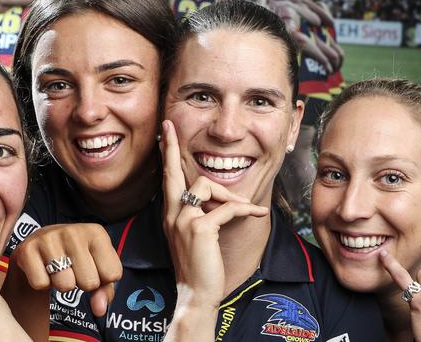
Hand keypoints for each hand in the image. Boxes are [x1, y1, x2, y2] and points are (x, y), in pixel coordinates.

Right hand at [7, 222, 121, 317]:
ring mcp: (49, 238)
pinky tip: (44, 268)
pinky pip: (41, 284)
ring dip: (62, 285)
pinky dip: (43, 283)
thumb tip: (100, 310)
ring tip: (59, 269)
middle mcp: (74, 232)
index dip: (103, 279)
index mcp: (97, 233)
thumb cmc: (76, 256)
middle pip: (89, 283)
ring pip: (65, 286)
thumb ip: (105, 290)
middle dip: (82, 284)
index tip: (93, 269)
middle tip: (74, 270)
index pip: (113, 274)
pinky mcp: (28, 248)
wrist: (43, 242)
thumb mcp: (98, 266)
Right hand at [160, 120, 267, 340]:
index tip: (162, 135)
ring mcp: (184, 220)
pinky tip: (257, 212)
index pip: (166, 179)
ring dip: (228, 194)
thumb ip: (198, 215)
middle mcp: (172, 214)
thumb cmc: (198, 267)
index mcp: (170, 216)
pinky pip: (227, 208)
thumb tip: (214, 198)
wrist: (196, 294)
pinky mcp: (200, 228)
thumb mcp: (192, 237)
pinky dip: (245, 208)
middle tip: (168, 127)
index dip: (165, 156)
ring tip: (245, 208)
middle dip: (170, 147)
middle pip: (172, 172)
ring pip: (205, 185)